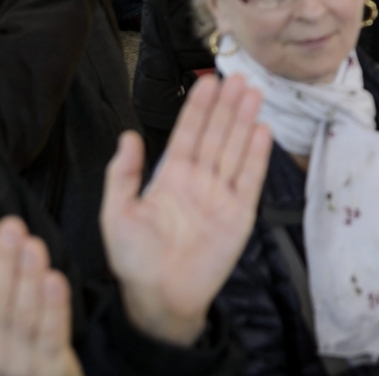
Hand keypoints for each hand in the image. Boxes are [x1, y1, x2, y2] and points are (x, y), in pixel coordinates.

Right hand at [0, 217, 81, 375]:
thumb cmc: (7, 346)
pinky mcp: (48, 366)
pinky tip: (56, 279)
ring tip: (33, 245)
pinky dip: (53, 306)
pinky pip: (50, 333)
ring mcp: (17, 360)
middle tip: (12, 226)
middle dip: (2, 259)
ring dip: (26, 277)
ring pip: (20, 314)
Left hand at [101, 75, 272, 346]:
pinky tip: (262, 131)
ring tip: (253, 93)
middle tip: (237, 77)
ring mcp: (221, 195)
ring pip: (235, 149)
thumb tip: (128, 136)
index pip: (187, 134)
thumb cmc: (135, 261)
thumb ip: (121, 175)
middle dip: (226, 106)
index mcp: (170, 177)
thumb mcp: (116, 215)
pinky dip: (257, 155)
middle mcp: (198, 181)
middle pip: (216, 135)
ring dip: (244, 121)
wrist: (160, 299)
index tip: (207, 82)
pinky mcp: (239, 214)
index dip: (198, 108)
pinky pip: (250, 179)